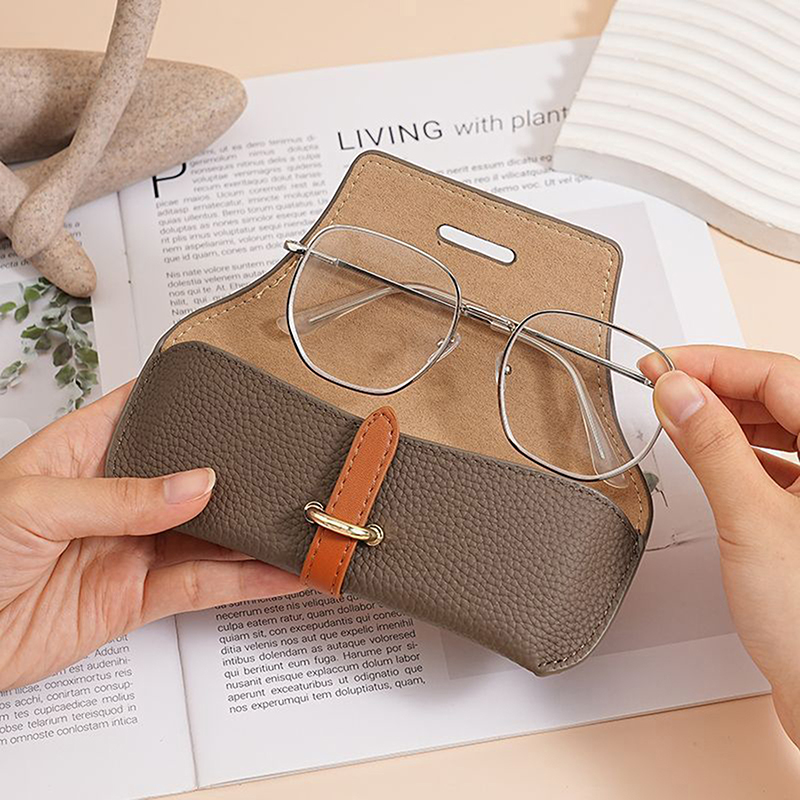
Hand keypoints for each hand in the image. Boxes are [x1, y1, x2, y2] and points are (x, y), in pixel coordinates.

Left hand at [0, 383, 301, 689]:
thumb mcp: (36, 504)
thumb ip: (122, 495)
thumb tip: (195, 483)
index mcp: (86, 451)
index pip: (150, 412)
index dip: (193, 402)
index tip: (242, 394)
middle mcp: (118, 497)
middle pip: (192, 479)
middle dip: (239, 474)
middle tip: (289, 469)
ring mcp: (132, 547)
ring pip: (208, 536)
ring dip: (253, 533)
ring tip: (299, 523)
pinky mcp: (136, 598)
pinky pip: (201, 586)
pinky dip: (244, 582)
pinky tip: (278, 573)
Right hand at [640, 346, 799, 743]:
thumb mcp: (751, 520)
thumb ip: (713, 447)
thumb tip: (680, 392)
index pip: (780, 375)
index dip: (715, 362)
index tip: (663, 364)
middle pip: (781, 395)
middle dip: (717, 386)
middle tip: (664, 385)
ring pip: (781, 426)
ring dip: (727, 417)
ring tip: (681, 415)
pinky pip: (779, 460)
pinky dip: (740, 451)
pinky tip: (712, 455)